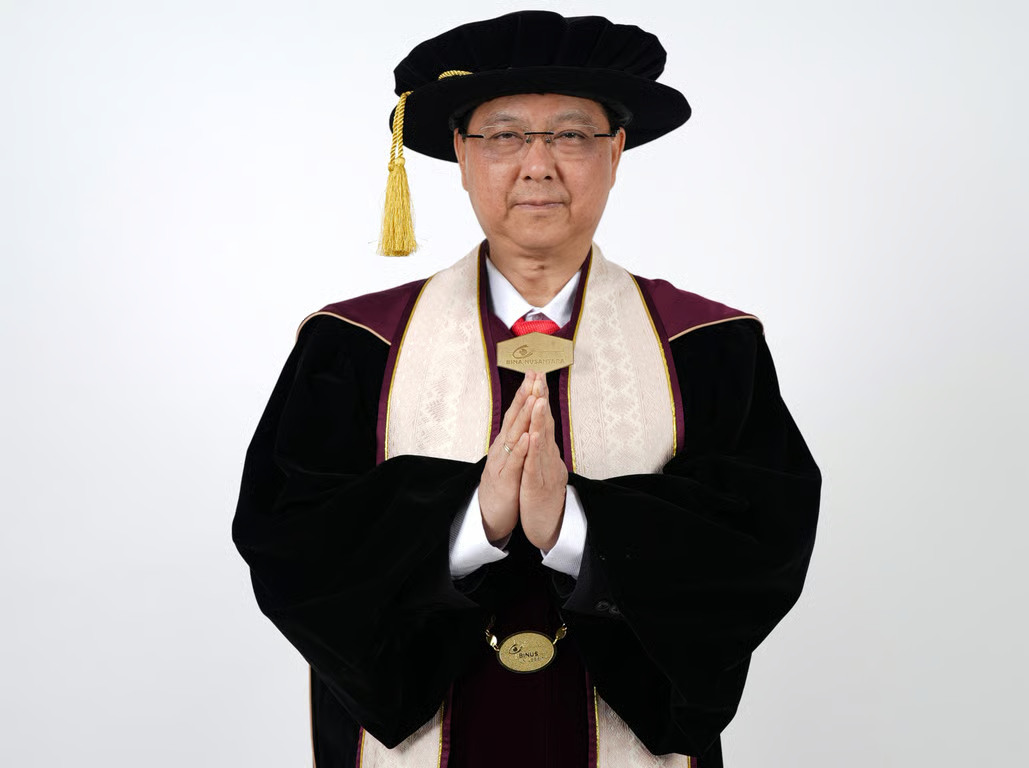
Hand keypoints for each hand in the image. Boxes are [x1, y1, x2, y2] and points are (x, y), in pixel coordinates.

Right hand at [478, 372, 540, 543]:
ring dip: (523, 417)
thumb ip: (516, 440)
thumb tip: (524, 420)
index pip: (516, 413)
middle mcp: (501, 448)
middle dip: (524, 397)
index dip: (525, 394)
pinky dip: (521, 449)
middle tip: (533, 376)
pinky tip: (528, 437)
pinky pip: (514, 462)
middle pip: (513, 418)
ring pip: (514, 436)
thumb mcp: (510, 459)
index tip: (534, 374)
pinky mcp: (504, 480)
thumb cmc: (504, 486)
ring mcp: (501, 463)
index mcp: (505, 443)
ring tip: (533, 398)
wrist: (490, 515)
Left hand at [518, 375, 567, 551]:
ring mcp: (545, 472)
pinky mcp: (538, 488)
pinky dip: (535, 450)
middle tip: (539, 377)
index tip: (536, 377)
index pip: (543, 421)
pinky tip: (533, 436)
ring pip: (542, 443)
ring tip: (538, 400)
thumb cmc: (543, 499)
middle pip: (545, 425)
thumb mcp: (542, 468)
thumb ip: (543, 449)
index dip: (540, 399)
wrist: (549, 528)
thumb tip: (542, 429)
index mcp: (547, 454)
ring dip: (540, 420)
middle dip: (541, 401)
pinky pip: (535, 466)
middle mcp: (549, 459)